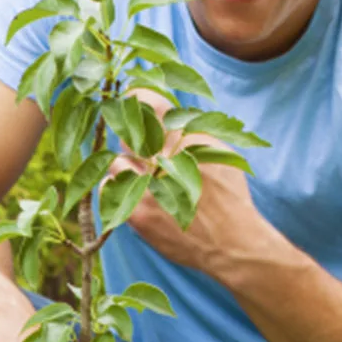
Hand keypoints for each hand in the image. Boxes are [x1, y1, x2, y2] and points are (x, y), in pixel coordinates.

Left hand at [109, 94, 267, 276]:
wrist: (232, 243)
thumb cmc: (229, 198)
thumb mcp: (220, 153)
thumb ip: (192, 131)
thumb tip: (165, 113)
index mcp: (186, 137)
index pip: (146, 101)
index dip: (136, 97)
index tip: (132, 99)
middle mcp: (165, 158)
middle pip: (127, 131)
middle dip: (131, 136)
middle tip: (141, 147)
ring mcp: (148, 186)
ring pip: (117, 160)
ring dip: (126, 166)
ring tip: (143, 177)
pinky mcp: (138, 212)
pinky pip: (109, 187)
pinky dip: (117, 188)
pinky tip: (133, 193)